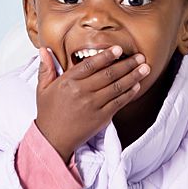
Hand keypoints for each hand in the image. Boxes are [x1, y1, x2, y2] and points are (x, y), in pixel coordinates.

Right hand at [34, 43, 150, 161]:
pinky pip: (119, 102)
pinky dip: (129, 93)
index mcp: (68, 82)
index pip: (91, 64)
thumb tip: (44, 50)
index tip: (119, 49)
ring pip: (117, 87)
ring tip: (144, 68)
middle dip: (127, 64)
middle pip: (109, 74)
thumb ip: (46, 68)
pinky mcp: (101, 117)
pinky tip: (137, 86)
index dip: (106, 55)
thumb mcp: (42, 89)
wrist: (53, 139)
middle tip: (139, 57)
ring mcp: (93, 105)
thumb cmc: (49, 113)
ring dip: (133, 77)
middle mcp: (82, 92)